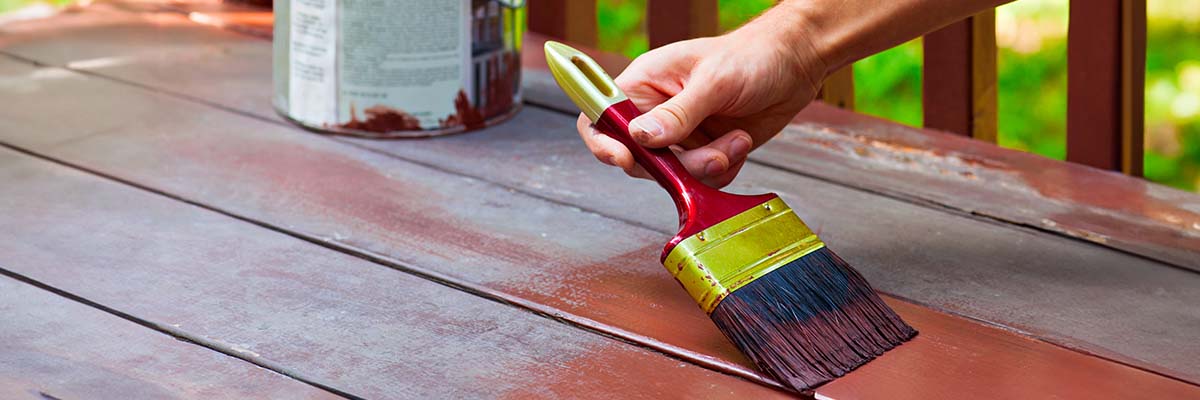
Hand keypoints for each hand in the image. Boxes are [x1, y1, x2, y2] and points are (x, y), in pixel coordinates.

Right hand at [576, 10, 826, 187]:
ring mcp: (680, 135)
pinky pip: (699, 180)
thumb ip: (678, 113)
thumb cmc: (751, 56)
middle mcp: (656, 112)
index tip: (625, 159)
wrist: (794, 65)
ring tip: (736, 140)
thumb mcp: (714, 81)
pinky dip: (723, 169)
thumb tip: (640, 137)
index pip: (601, 116)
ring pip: (673, 175)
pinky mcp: (704, 152)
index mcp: (644, 84)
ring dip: (707, 167)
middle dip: (677, 165)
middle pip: (639, 158)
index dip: (603, 142)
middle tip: (712, 155)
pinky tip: (740, 143)